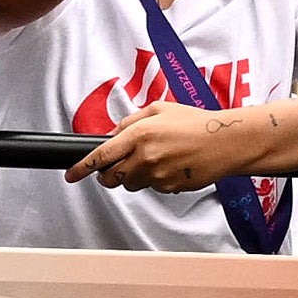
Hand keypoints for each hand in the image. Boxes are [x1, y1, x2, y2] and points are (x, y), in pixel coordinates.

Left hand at [66, 100, 252, 191]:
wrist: (226, 141)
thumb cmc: (197, 123)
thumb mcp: (160, 109)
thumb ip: (132, 121)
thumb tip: (113, 135)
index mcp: (139, 133)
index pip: (101, 155)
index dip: (82, 167)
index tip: (71, 175)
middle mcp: (145, 156)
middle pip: (111, 177)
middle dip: (110, 174)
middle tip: (122, 164)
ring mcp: (157, 175)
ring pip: (131, 184)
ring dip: (135, 176)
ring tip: (157, 160)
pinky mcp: (169, 188)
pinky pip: (152, 188)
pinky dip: (156, 180)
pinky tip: (172, 166)